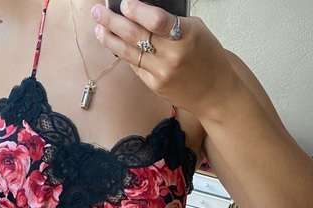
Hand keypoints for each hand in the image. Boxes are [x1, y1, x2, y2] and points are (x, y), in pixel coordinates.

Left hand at [91, 0, 238, 115]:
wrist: (215, 93)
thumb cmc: (208, 57)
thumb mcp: (196, 31)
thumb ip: (171, 22)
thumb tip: (141, 13)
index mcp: (186, 37)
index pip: (157, 20)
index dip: (137, 11)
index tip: (124, 3)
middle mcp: (172, 56)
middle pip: (135, 36)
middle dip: (112, 21)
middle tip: (97, 11)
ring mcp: (161, 73)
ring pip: (129, 53)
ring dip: (110, 39)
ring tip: (98, 28)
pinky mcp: (155, 86)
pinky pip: (136, 66)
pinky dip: (124, 53)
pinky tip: (115, 44)